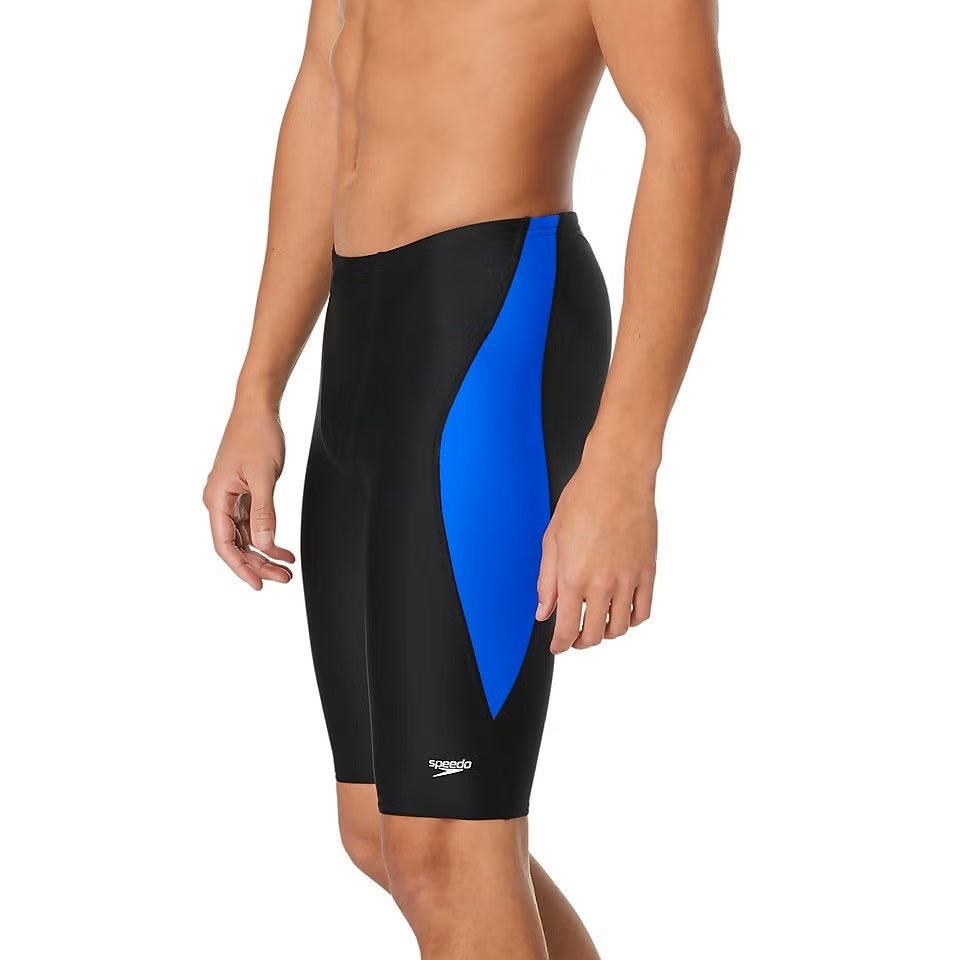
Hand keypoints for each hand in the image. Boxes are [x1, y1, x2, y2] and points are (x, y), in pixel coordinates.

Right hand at [203, 406, 295, 589]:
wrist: (257, 408)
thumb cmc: (257, 435)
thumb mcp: (264, 476)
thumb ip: (264, 513)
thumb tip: (263, 546)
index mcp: (216, 498)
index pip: (225, 544)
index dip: (241, 568)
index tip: (259, 584)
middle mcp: (219, 501)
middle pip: (235, 544)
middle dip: (258, 564)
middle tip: (284, 579)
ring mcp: (230, 497)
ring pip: (244, 536)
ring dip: (264, 553)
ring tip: (286, 568)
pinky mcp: (242, 492)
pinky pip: (251, 523)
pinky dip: (266, 536)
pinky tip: (282, 549)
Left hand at [535, 431, 657, 651]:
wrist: (618, 477)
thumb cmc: (582, 500)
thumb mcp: (552, 540)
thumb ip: (546, 581)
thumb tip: (543, 612)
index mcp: (573, 576)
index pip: (567, 629)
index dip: (560, 645)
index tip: (558, 647)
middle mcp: (601, 583)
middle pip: (595, 635)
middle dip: (582, 642)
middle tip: (576, 637)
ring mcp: (628, 578)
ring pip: (620, 627)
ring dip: (607, 633)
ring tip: (598, 623)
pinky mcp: (648, 571)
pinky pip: (643, 610)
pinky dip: (632, 619)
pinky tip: (622, 612)